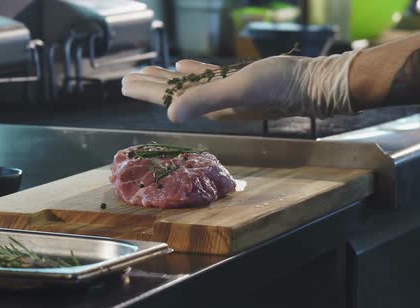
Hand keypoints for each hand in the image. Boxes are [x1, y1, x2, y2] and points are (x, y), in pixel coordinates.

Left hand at [122, 51, 360, 122]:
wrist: (312, 83)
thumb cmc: (279, 87)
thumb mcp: (238, 89)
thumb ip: (205, 100)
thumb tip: (170, 114)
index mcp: (209, 105)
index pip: (168, 98)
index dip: (145, 90)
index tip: (123, 83)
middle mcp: (213, 102)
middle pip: (172, 93)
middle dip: (148, 86)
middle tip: (126, 78)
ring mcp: (225, 92)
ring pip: (187, 85)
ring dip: (166, 79)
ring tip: (148, 72)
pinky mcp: (238, 81)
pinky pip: (207, 76)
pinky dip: (192, 71)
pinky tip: (182, 64)